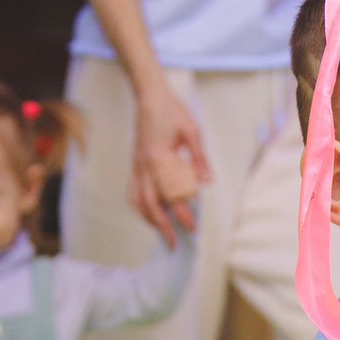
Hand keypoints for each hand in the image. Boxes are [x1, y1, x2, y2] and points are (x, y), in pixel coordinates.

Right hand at [132, 85, 210, 245]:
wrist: (149, 95)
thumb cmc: (172, 111)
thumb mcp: (192, 132)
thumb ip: (199, 159)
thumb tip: (207, 183)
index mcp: (158, 158)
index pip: (171, 194)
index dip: (181, 214)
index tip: (192, 228)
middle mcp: (144, 165)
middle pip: (150, 205)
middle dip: (162, 227)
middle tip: (175, 243)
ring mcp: (136, 165)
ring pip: (138, 200)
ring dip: (149, 218)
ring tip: (162, 231)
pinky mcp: (134, 163)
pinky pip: (133, 190)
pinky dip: (140, 205)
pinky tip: (150, 211)